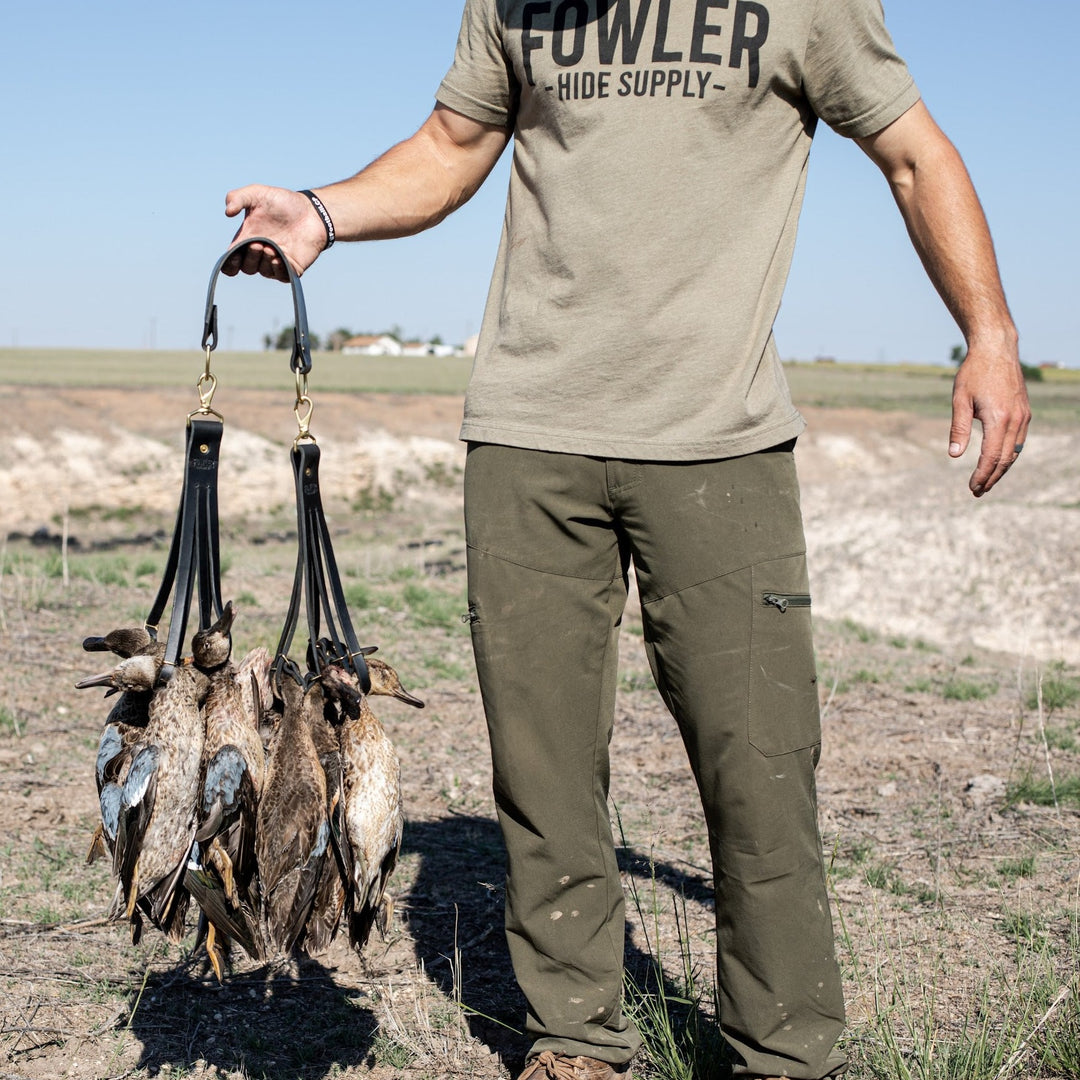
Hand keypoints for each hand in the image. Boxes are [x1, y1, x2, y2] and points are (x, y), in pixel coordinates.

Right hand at [222, 185, 327, 280]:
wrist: (311, 211)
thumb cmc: (283, 202)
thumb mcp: (256, 193)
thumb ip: (238, 197)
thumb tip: (227, 212)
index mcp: (247, 239)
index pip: (232, 260)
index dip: (229, 264)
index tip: (232, 257)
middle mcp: (260, 253)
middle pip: (247, 267)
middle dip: (249, 258)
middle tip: (257, 244)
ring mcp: (276, 261)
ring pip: (263, 271)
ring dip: (263, 261)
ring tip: (270, 247)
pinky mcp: (292, 267)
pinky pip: (281, 275)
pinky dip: (277, 269)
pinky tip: (279, 257)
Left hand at [948, 344, 1031, 496]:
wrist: (996, 349)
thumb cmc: (974, 373)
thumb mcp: (960, 400)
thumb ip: (959, 429)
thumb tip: (954, 455)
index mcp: (998, 418)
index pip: (992, 456)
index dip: (982, 474)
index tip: (972, 487)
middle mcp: (1015, 419)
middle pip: (1005, 459)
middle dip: (991, 477)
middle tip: (977, 492)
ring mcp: (1023, 416)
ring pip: (1015, 452)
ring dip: (1001, 469)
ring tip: (986, 482)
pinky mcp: (1025, 412)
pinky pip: (1019, 440)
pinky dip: (1009, 455)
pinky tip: (998, 462)